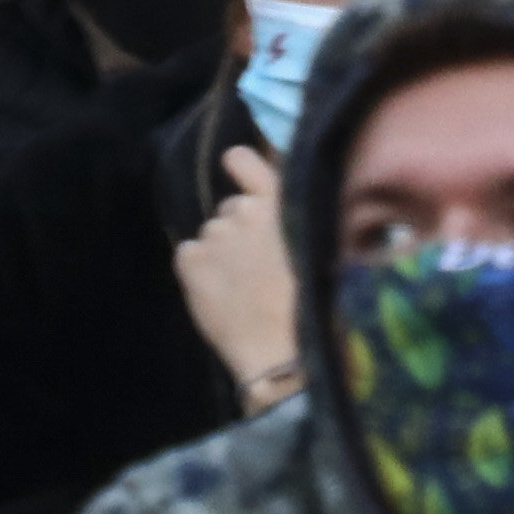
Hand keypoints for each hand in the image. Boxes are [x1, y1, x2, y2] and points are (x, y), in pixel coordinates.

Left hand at [176, 141, 304, 409]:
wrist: (285, 354)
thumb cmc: (316, 307)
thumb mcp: (326, 250)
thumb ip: (306, 221)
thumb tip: (302, 213)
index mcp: (281, 201)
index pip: (243, 159)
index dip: (240, 167)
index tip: (241, 182)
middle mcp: (243, 209)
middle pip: (230, 209)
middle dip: (239, 230)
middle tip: (257, 266)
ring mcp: (213, 235)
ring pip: (210, 236)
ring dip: (221, 254)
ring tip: (240, 289)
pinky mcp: (190, 262)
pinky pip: (188, 256)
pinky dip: (198, 272)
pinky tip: (219, 296)